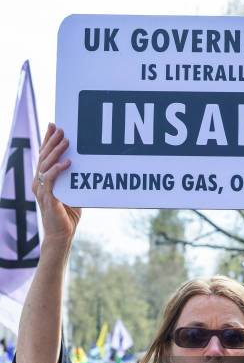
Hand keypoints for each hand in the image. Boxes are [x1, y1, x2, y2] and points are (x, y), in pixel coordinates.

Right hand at [33, 123, 80, 242]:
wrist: (61, 236)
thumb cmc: (67, 217)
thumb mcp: (72, 193)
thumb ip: (74, 180)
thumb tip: (86, 166)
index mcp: (43, 180)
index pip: (44, 156)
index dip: (47, 140)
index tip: (53, 125)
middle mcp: (39, 183)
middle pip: (44, 157)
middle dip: (52, 141)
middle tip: (62, 129)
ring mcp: (41, 190)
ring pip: (46, 165)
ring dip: (56, 152)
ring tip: (66, 141)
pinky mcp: (47, 199)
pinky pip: (50, 180)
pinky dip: (58, 170)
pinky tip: (67, 162)